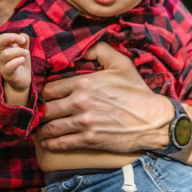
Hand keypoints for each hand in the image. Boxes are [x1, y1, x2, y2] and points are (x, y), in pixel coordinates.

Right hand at [0, 32, 31, 105]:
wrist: (22, 81)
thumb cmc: (20, 63)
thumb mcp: (23, 50)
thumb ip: (23, 41)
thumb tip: (23, 34)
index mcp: (1, 50)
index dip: (9, 35)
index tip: (22, 39)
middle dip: (8, 38)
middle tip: (22, 41)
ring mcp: (2, 66)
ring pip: (5, 54)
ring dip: (18, 51)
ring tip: (26, 53)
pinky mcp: (8, 75)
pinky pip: (9, 67)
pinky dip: (17, 61)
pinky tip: (23, 59)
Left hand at [35, 42, 174, 153]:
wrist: (153, 120)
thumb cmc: (137, 91)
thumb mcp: (121, 63)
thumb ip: (99, 50)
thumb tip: (82, 47)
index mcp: (84, 83)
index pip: (50, 88)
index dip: (44, 93)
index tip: (43, 97)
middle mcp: (80, 102)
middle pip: (47, 108)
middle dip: (41, 111)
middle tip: (37, 113)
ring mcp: (84, 123)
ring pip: (51, 127)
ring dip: (43, 128)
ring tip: (39, 128)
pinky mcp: (89, 140)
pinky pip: (62, 143)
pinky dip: (51, 143)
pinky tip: (47, 142)